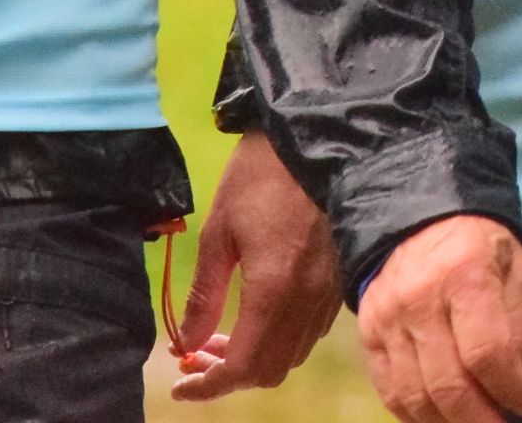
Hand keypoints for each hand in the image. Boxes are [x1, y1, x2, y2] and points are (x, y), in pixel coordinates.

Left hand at [167, 132, 343, 398]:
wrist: (315, 135)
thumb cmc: (260, 175)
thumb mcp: (219, 230)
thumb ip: (205, 294)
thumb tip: (186, 343)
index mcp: (274, 290)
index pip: (242, 367)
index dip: (209, 386)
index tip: (181, 385)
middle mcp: (307, 300)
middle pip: (270, 370)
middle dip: (229, 374)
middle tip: (198, 355)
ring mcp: (329, 292)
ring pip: (292, 354)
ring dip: (256, 357)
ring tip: (224, 335)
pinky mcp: (340, 280)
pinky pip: (311, 331)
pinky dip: (281, 338)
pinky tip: (261, 314)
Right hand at [357, 214, 521, 422]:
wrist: (420, 219)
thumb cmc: (479, 248)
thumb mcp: (518, 271)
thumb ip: (521, 327)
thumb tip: (516, 379)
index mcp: (464, 275)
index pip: (486, 353)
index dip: (511, 388)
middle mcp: (419, 298)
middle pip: (447, 384)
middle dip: (481, 419)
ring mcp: (388, 318)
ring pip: (416, 396)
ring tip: (473, 422)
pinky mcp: (368, 333)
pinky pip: (390, 391)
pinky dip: (417, 415)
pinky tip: (441, 417)